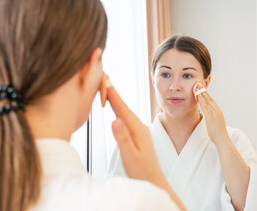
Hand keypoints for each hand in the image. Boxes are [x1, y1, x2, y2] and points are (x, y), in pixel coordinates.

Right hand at [106, 78, 186, 210]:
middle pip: (122, 105)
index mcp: (137, 128)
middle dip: (112, 91)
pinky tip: (115, 107)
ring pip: (123, 110)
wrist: (153, 180)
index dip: (112, 93)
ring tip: (106, 87)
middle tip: (103, 76)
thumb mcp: (130, 155)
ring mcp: (138, 129)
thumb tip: (114, 120)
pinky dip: (118, 108)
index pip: (121, 107)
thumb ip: (123, 138)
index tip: (104, 79)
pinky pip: (125, 116)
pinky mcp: (136, 133)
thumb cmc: (141, 171)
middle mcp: (138, 125)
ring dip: (114, 98)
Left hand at [195, 83, 229, 146]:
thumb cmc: (217, 133)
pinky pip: (206, 107)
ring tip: (196, 86)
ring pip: (207, 101)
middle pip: (209, 98)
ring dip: (202, 93)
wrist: (222, 140)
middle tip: (198, 84)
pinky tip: (198, 95)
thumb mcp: (214, 123)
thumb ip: (211, 117)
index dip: (206, 94)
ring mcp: (215, 113)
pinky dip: (202, 100)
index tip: (201, 88)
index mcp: (218, 112)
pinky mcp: (211, 117)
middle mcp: (217, 111)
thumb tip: (208, 115)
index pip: (211, 101)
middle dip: (203, 91)